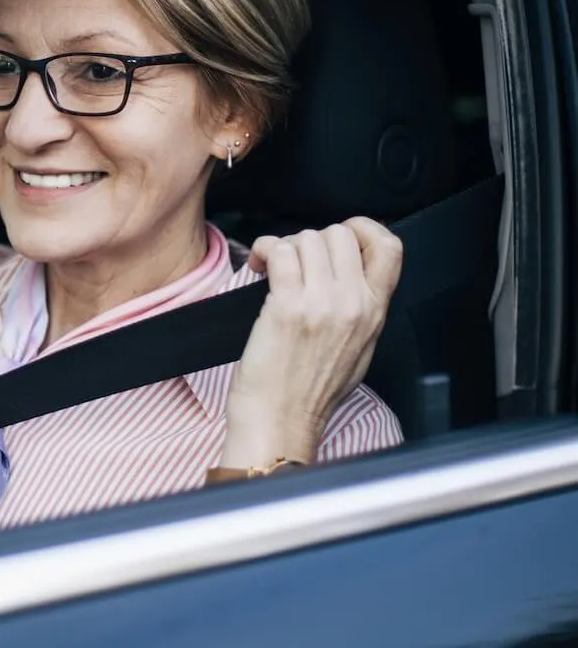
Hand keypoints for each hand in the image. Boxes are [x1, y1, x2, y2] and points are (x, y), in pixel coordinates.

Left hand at [219, 218, 402, 468]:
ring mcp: (322, 304)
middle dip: (311, 239)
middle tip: (294, 260)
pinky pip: (281, 252)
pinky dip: (265, 250)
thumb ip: (360, 306)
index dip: (362, 228)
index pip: (390, 247)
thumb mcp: (358, 347)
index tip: (338, 234)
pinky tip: (258, 266)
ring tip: (273, 267)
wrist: (280, 419)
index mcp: (375, 312)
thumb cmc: (309, 390)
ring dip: (285, 246)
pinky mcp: (287, 306)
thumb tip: (348, 271)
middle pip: (340, 234)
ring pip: (307, 238)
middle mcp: (354, 303)